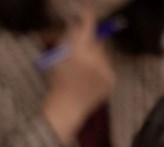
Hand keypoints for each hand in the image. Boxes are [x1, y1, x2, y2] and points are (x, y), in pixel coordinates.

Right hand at [43, 10, 115, 146]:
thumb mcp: (56, 62)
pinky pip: (107, 68)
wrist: (65, 110)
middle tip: (80, 51)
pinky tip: (90, 79)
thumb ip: (66, 43)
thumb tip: (74, 28)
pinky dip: (100, 71)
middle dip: (89, 44)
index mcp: (78, 54)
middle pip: (96, 43)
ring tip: (83, 69)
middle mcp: (95, 60)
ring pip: (102, 56)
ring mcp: (105, 70)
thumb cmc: (56, 87)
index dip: (87, 21)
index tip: (86, 16)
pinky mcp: (111, 80)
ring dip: (95, 58)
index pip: (87, 30)